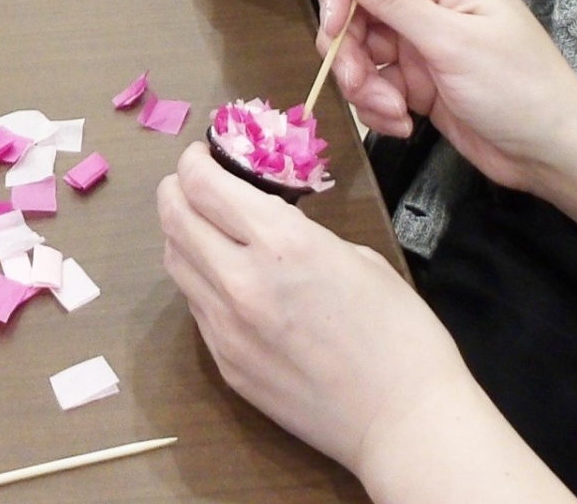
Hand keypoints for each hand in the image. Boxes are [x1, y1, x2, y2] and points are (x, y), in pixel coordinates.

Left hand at [158, 145, 474, 481]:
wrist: (403, 422)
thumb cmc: (399, 332)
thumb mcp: (356, 256)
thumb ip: (298, 233)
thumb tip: (265, 222)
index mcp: (280, 243)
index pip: (201, 184)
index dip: (194, 161)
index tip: (202, 156)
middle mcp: (239, 281)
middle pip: (173, 218)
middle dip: (177, 190)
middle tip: (193, 184)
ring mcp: (225, 329)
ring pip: (175, 263)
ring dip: (183, 235)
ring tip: (206, 228)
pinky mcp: (225, 367)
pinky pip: (196, 308)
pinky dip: (201, 281)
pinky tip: (227, 281)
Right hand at [316, 0, 576, 197]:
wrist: (552, 155)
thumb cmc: (518, 89)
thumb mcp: (452, 42)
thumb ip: (395, 0)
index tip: (333, 31)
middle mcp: (432, 0)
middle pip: (360, 9)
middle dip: (351, 51)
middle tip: (358, 85)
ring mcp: (424, 41)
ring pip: (362, 50)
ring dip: (365, 86)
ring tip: (392, 113)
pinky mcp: (419, 80)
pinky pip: (376, 83)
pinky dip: (379, 106)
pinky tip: (404, 124)